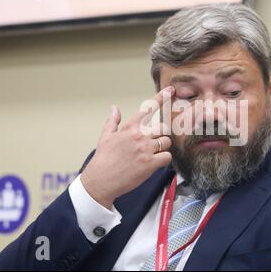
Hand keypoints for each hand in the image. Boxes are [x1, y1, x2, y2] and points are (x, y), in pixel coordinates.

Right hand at [80, 87, 173, 208]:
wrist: (100, 181)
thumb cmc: (103, 159)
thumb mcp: (105, 137)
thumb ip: (113, 121)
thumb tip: (114, 108)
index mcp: (129, 127)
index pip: (148, 108)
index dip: (161, 97)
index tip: (170, 91)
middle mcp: (139, 135)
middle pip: (163, 127)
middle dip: (161, 134)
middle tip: (153, 143)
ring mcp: (146, 149)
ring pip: (167, 142)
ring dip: (163, 147)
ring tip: (152, 154)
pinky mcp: (150, 164)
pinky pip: (167, 157)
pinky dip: (164, 160)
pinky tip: (155, 163)